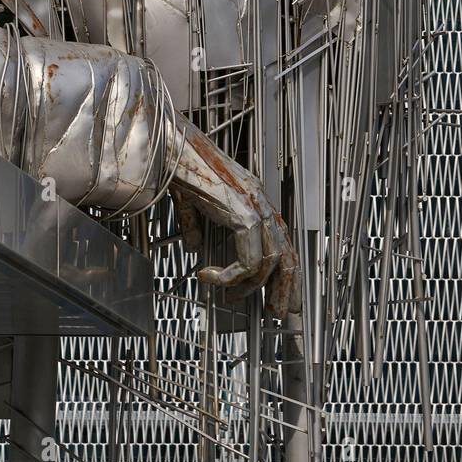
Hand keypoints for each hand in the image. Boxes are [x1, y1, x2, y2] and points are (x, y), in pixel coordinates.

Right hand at [169, 119, 300, 317]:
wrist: (174, 148)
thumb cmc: (182, 167)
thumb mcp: (192, 203)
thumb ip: (198, 225)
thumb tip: (196, 248)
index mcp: (253, 199)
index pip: (281, 241)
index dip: (285, 271)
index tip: (281, 295)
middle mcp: (260, 203)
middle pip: (287, 255)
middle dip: (284, 288)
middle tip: (276, 312)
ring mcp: (254, 208)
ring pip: (269, 262)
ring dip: (251, 287)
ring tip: (231, 299)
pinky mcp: (242, 214)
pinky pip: (246, 260)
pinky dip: (229, 276)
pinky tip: (207, 276)